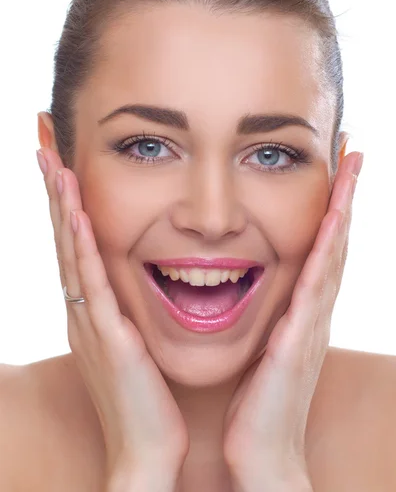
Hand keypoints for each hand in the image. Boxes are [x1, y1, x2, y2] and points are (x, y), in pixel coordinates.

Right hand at [36, 148, 188, 481]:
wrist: (147, 450)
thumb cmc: (145, 398)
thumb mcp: (132, 344)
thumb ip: (126, 313)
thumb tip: (131, 286)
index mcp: (92, 311)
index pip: (74, 246)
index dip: (66, 205)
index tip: (61, 166)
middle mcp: (82, 311)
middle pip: (64, 240)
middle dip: (54, 194)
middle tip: (44, 149)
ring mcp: (90, 324)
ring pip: (72, 254)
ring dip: (63, 208)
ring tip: (54, 165)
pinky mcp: (109, 339)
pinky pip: (92, 285)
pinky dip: (83, 249)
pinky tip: (79, 216)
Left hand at [222, 151, 362, 490]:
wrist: (262, 451)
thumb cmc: (258, 400)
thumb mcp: (265, 346)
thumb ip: (269, 316)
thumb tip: (258, 287)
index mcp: (304, 309)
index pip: (322, 246)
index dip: (331, 206)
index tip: (335, 168)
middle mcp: (315, 310)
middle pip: (336, 241)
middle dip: (346, 194)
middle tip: (353, 150)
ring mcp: (311, 323)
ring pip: (332, 254)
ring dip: (342, 210)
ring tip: (351, 169)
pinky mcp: (297, 340)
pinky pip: (314, 287)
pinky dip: (325, 253)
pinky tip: (331, 223)